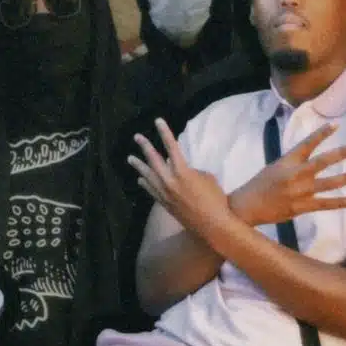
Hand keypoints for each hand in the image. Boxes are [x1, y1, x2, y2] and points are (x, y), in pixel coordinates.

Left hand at [127, 119, 232, 239]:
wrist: (212, 225)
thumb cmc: (215, 199)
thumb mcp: (207, 177)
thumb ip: (192, 171)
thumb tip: (182, 171)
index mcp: (182, 171)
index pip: (171, 146)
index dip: (164, 132)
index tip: (158, 121)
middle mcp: (169, 181)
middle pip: (153, 160)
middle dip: (145, 146)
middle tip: (137, 137)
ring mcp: (164, 193)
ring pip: (147, 176)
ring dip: (139, 166)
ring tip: (130, 158)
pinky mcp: (164, 204)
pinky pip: (150, 190)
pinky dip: (145, 183)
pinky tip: (140, 179)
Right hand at [229, 123, 345, 225]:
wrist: (247, 207)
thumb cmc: (260, 185)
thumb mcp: (274, 168)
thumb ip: (293, 162)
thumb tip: (310, 155)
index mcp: (287, 161)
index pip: (307, 144)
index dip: (322, 134)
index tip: (336, 125)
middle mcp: (295, 174)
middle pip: (322, 162)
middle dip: (341, 154)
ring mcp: (299, 191)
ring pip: (327, 183)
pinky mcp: (301, 207)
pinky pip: (324, 204)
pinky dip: (339, 202)